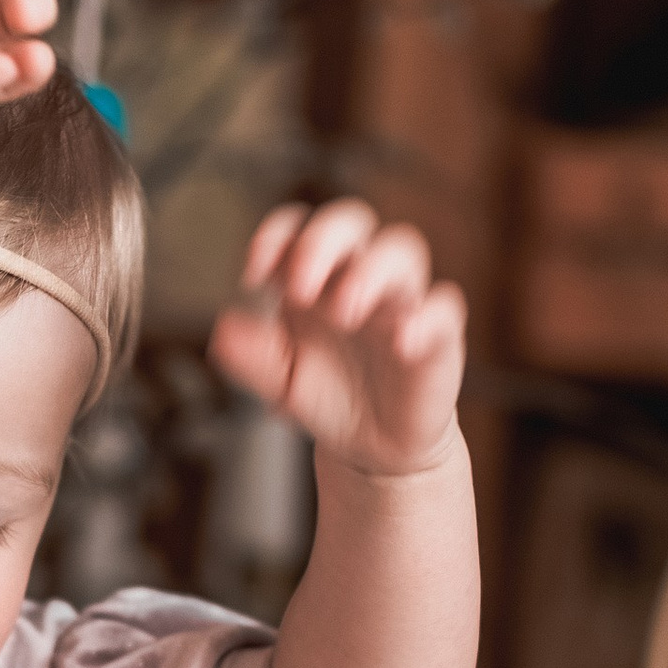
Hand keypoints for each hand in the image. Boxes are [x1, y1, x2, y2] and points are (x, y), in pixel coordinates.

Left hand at [208, 199, 465, 477]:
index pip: (298, 227)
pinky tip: (400, 342)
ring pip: (402, 249)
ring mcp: (401, 301)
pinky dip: (425, 318)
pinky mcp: (437, 335)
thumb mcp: (279, 380)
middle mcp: (358, 277)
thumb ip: (250, 356)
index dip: (277, 235)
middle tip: (299, 287)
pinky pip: (443, 310)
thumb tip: (224, 330)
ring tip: (344, 311)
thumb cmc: (328, 396)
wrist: (371, 447)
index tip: (254, 274)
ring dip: (370, 271)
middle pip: (352, 221)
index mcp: (315, 277)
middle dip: (322, 241)